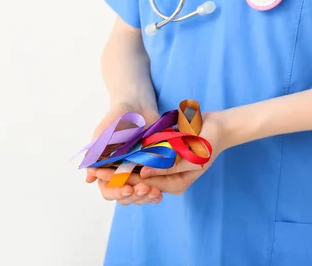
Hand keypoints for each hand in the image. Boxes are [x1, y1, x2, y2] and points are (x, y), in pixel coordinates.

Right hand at [85, 101, 162, 204]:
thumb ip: (95, 154)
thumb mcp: (103, 134)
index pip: (108, 190)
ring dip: (146, 197)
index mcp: (106, 169)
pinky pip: (154, 187)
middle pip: (125, 196)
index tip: (127, 189)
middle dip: (135, 196)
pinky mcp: (152, 170)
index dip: (116, 192)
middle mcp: (121, 174)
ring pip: (140, 195)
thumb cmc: (116, 119)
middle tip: (143, 189)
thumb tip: (88, 178)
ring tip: (154, 192)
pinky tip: (160, 193)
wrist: (137, 107)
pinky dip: (156, 193)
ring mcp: (137, 173)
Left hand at [101, 112, 227, 195]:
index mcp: (175, 184)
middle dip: (116, 179)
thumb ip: (168, 165)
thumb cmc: (208, 141)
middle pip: (137, 181)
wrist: (217, 126)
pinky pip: (141, 159)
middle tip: (95, 174)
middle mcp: (167, 179)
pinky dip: (126, 158)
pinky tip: (109, 154)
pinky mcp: (161, 156)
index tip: (103, 176)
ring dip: (117, 169)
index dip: (122, 181)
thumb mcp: (190, 155)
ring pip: (136, 171)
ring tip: (97, 168)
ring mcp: (164, 168)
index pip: (144, 185)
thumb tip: (144, 174)